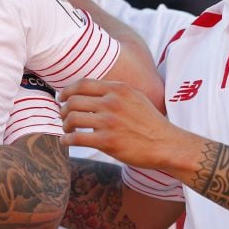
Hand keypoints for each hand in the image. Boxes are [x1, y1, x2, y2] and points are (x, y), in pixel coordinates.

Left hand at [60, 79, 190, 170]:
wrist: (166, 144)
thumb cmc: (150, 122)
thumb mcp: (135, 96)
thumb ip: (114, 91)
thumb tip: (91, 89)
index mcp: (118, 89)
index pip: (82, 84)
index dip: (67, 90)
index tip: (62, 97)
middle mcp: (112, 102)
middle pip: (73, 101)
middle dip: (63, 109)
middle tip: (62, 115)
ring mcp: (109, 122)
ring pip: (72, 118)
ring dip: (65, 124)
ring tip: (66, 129)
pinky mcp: (107, 141)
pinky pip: (77, 138)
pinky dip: (67, 139)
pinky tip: (67, 141)